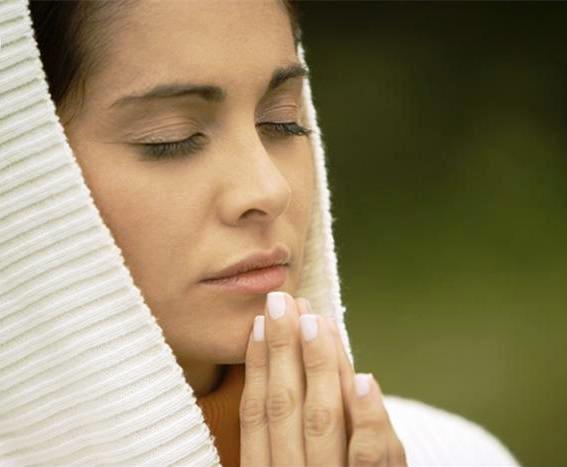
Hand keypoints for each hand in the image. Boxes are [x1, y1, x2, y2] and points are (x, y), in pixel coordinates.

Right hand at [240, 291, 406, 465]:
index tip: (259, 322)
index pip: (256, 413)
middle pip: (285, 404)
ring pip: (322, 418)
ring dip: (319, 365)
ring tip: (318, 321)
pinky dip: (367, 417)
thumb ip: (284, 436)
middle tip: (283, 301)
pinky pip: (369, 456)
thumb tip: (274, 368)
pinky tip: (364, 379)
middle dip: (284, 348)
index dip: (257, 365)